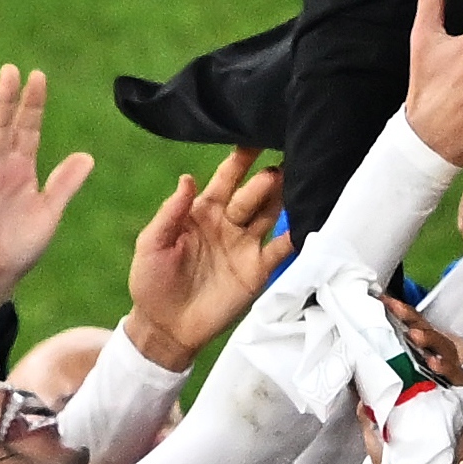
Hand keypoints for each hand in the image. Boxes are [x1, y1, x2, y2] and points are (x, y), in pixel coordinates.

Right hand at [0, 67, 94, 316]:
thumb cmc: (20, 246)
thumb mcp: (49, 213)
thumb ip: (64, 184)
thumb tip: (87, 156)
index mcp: (21, 168)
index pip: (28, 128)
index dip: (32, 103)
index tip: (38, 76)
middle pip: (0, 125)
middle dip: (4, 99)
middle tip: (9, 70)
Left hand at [123, 147, 292, 369]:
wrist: (165, 328)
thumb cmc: (151, 281)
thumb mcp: (152, 243)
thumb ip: (170, 212)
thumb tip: (188, 178)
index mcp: (204, 210)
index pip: (227, 177)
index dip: (241, 157)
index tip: (255, 135)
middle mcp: (230, 221)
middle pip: (256, 192)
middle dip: (269, 177)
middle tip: (282, 166)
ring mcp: (247, 244)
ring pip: (273, 212)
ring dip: (288, 196)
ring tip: (305, 178)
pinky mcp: (259, 269)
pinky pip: (282, 248)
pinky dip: (297, 236)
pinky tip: (310, 220)